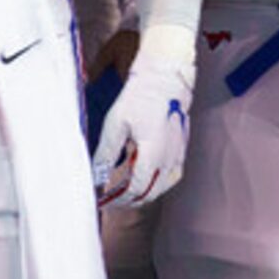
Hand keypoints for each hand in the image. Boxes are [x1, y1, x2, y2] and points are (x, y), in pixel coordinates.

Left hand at [92, 24, 194, 206]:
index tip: (103, 198)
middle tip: (111, 198)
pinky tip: (147, 177)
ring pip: (163, 187)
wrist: (166, 78)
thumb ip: (106, 154)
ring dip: (145, 193)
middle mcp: (168, 158)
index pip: (135, 190)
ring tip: (127, 192)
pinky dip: (159, 183)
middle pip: (150, 194)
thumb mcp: (115, 124)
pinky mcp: (182, 148)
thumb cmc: (140, 97)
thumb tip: (96, 175)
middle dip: (129, 200)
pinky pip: (172, 176)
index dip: (118, 199)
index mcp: (152, 154)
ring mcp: (178, 154)